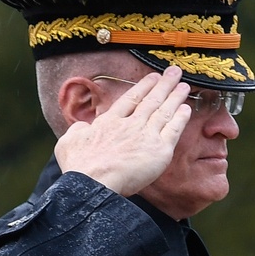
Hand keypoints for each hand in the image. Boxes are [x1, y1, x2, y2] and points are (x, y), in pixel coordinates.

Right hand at [54, 67, 190, 196]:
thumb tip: (82, 127)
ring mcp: (146, 135)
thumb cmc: (79, 167)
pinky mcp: (159, 150)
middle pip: (151, 100)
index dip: (143, 87)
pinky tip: (186, 109)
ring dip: (175, 97)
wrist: (94, 183)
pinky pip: (174, 130)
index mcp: (110, 122)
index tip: (152, 78)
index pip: (130, 100)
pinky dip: (180, 118)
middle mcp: (130, 124)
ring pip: (164, 111)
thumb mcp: (68, 142)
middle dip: (164, 85)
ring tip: (184, 86)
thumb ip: (77, 131)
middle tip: (174, 72)